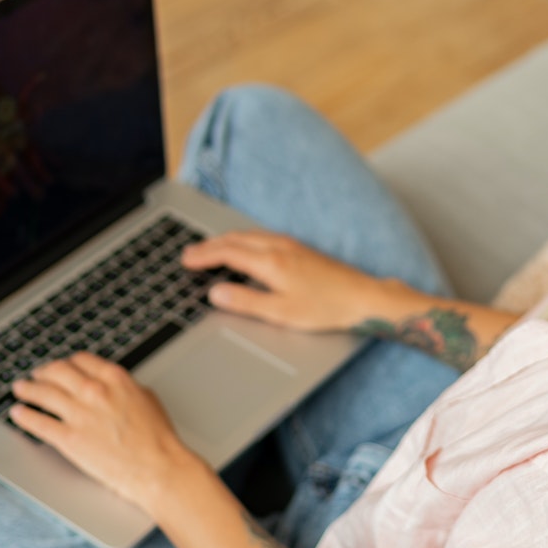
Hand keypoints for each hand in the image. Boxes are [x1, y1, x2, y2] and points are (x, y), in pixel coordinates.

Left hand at [10, 353, 208, 516]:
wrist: (158, 467)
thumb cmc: (158, 439)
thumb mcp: (147, 399)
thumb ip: (124, 388)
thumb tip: (113, 387)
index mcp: (114, 379)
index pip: (80, 361)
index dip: (67, 363)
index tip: (62, 367)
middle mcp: (93, 391)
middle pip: (57, 372)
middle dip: (43, 372)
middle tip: (36, 375)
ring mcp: (79, 414)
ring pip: (42, 393)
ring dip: (27, 389)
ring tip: (20, 389)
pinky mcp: (68, 438)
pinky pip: (38, 422)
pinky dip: (24, 416)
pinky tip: (18, 413)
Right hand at [180, 231, 418, 331]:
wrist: (362, 297)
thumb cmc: (325, 308)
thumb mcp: (281, 313)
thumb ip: (245, 302)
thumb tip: (216, 294)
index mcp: (270, 262)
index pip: (227, 253)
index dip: (203, 255)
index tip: (185, 259)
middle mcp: (278, 247)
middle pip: (235, 239)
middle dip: (209, 245)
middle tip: (189, 253)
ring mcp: (290, 244)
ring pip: (248, 235)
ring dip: (225, 240)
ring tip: (209, 249)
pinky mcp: (299, 248)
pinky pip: (261, 236)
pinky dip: (242, 240)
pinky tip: (243, 248)